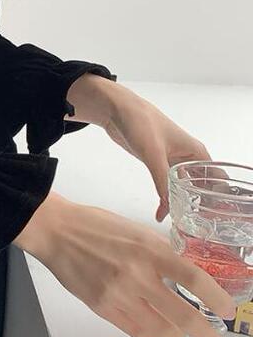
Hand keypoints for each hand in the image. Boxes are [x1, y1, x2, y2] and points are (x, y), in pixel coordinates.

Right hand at [14, 193, 237, 336]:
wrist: (56, 231)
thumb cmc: (93, 226)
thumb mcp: (136, 231)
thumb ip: (160, 254)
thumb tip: (185, 276)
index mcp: (148, 249)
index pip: (194, 279)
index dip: (217, 299)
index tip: (226, 310)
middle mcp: (136, 274)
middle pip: (183, 315)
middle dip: (205, 335)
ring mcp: (118, 293)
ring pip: (160, 330)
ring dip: (174, 334)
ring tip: (177, 330)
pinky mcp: (102, 307)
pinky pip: (135, 330)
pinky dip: (149, 332)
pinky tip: (152, 327)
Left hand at [102, 86, 211, 222]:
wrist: (117, 111)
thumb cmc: (140, 121)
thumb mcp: (153, 153)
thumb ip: (162, 180)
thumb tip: (168, 205)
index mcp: (196, 152)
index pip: (218, 179)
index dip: (220, 198)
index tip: (216, 216)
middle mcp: (188, 157)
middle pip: (203, 185)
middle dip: (203, 204)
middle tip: (199, 225)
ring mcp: (173, 161)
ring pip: (185, 186)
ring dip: (184, 202)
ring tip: (184, 222)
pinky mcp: (158, 163)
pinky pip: (168, 184)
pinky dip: (168, 197)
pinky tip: (164, 211)